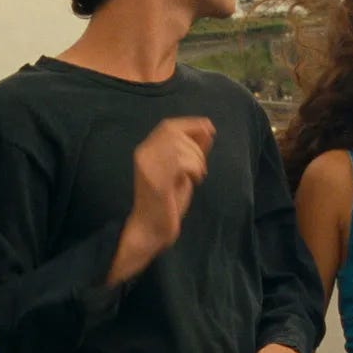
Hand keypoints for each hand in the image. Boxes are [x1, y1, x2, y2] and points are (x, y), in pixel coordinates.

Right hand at [111, 117, 214, 281]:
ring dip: (197, 160)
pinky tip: (194, 181)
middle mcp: (142, 153)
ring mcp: (147, 166)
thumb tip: (207, 130)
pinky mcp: (155, 180)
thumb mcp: (183, 170)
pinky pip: (181, 162)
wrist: (151, 229)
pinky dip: (195, 169)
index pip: (169, 125)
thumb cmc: (167, 201)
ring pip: (181, 147)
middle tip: (200, 168)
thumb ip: (192, 150)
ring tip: (197, 176)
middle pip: (176, 133)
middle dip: (196, 147)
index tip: (209, 128)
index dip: (191, 124)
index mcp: (145, 150)